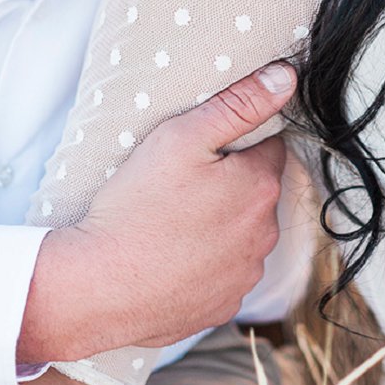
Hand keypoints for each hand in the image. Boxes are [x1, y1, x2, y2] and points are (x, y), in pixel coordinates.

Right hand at [17, 62, 295, 362]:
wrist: (98, 287)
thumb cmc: (136, 207)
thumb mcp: (182, 137)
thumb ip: (239, 104)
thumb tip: (286, 78)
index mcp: (260, 186)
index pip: (269, 147)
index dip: (236, 144)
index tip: (202, 152)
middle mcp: (265, 234)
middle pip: (256, 192)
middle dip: (230, 184)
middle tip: (181, 184)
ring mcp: (245, 275)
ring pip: (242, 235)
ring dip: (220, 226)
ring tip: (172, 222)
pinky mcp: (223, 305)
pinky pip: (224, 274)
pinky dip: (206, 264)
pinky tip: (172, 257)